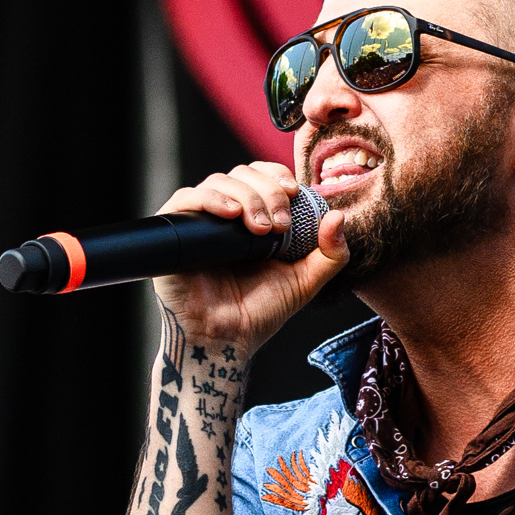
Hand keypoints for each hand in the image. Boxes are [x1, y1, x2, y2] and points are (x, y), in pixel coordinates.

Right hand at [153, 163, 348, 353]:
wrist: (225, 340)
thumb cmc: (259, 312)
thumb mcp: (305, 281)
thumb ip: (329, 254)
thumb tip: (338, 216)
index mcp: (252, 220)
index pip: (261, 176)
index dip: (277, 176)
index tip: (295, 193)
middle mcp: (224, 217)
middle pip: (241, 174)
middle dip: (267, 191)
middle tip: (280, 224)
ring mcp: (198, 224)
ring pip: (217, 182)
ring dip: (246, 196)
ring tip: (260, 229)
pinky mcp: (175, 234)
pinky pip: (185, 199)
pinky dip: (210, 198)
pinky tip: (230, 214)